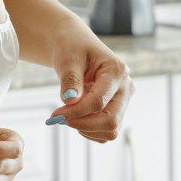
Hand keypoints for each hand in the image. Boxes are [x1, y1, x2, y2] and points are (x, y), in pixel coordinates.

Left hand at [45, 27, 133, 141]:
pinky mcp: (116, 111)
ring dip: (85, 129)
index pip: (98, 102)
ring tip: (66, 113)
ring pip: (110, 130)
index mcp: (117, 71)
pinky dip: (89, 131)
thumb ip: (70, 79)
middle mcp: (125, 87)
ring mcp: (123, 101)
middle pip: (111, 120)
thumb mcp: (68, 58)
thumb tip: (70, 101)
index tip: (54, 114)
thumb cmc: (72, 48)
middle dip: (82, 124)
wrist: (75, 47)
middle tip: (58, 118)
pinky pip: (105, 133)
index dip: (76, 112)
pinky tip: (75, 117)